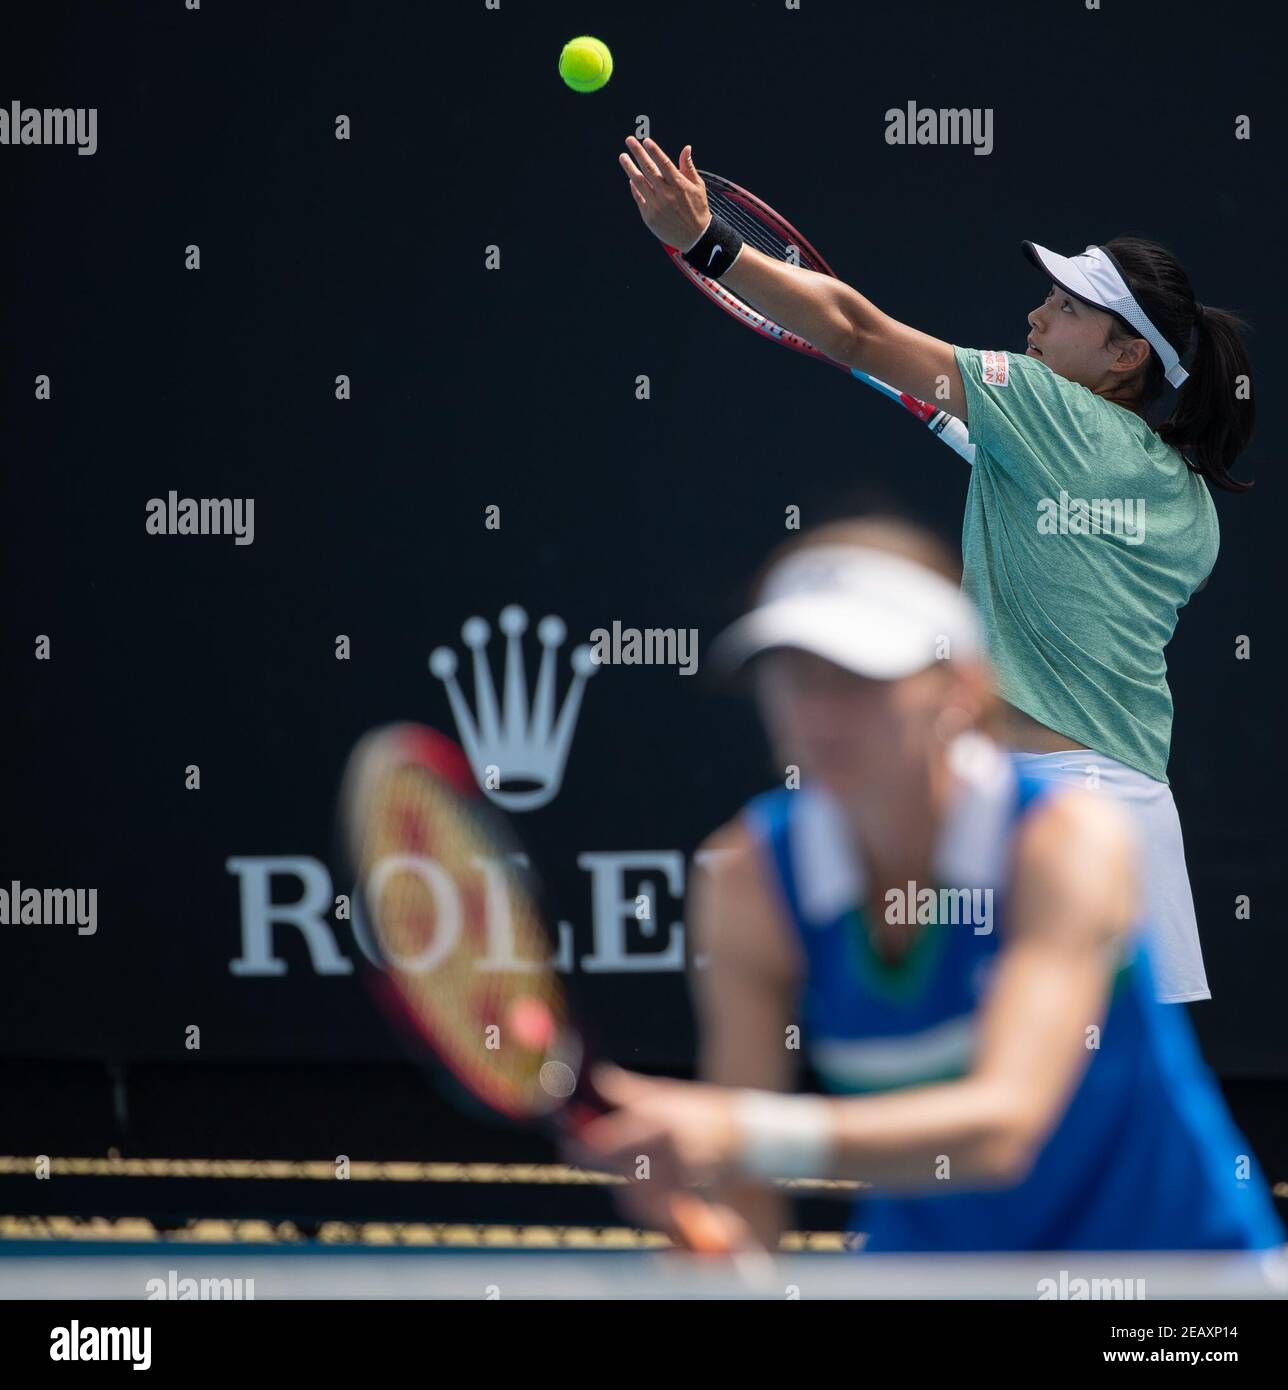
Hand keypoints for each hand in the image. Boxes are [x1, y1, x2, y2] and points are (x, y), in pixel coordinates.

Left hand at [570, 1064, 741, 1189]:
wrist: (743, 1132)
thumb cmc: (699, 1109)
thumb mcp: (664, 1093)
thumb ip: (628, 1090)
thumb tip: (599, 1076)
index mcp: (657, 1121)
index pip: (609, 1142)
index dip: (583, 1147)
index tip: (568, 1145)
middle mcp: (665, 1148)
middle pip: (618, 1170)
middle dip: (602, 1166)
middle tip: (586, 1157)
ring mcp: (678, 1172)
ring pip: (634, 1193)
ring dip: (623, 1187)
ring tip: (624, 1173)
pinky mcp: (689, 1191)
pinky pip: (656, 1208)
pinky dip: (645, 1206)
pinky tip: (642, 1194)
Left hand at [618, 137, 710, 252]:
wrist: (694, 238)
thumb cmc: (697, 209)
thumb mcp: (698, 187)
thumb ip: (688, 167)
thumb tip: (686, 148)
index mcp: (679, 185)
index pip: (664, 163)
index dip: (654, 151)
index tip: (645, 140)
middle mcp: (666, 195)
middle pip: (649, 169)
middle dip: (638, 153)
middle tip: (629, 140)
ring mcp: (656, 206)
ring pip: (639, 182)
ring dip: (629, 168)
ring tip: (623, 157)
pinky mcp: (649, 217)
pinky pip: (639, 197)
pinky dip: (634, 187)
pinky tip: (631, 178)